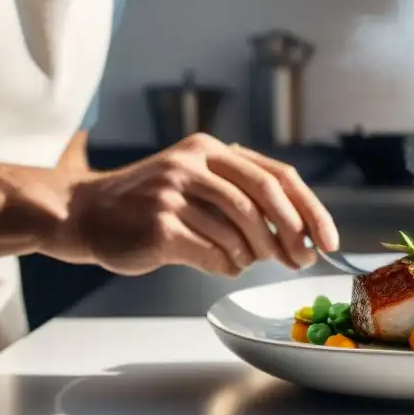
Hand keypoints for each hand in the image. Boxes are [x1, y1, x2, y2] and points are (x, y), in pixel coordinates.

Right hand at [48, 134, 338, 276]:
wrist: (85, 215)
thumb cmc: (150, 206)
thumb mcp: (198, 184)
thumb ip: (244, 200)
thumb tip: (300, 237)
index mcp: (211, 149)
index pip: (279, 176)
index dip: (311, 209)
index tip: (329, 240)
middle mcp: (194, 161)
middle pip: (265, 198)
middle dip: (292, 234)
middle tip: (301, 260)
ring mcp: (173, 191)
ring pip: (240, 229)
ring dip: (255, 254)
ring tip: (248, 260)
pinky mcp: (158, 224)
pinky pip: (212, 253)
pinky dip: (226, 265)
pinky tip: (220, 265)